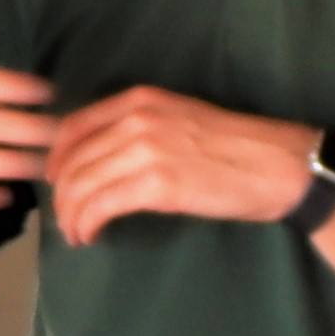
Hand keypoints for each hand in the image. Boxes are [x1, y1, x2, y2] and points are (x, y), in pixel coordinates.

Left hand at [45, 87, 315, 242]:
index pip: (76, 125)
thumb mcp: (183, 121)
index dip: (57, 158)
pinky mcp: (156, 184)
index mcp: (141, 100)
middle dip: (61, 195)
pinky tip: (90, 235)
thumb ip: (143, 130)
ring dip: (71, 215)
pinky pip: (101, 205)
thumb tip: (111, 162)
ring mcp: (145, 150)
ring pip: (81, 185)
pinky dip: (87, 223)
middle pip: (73, 159)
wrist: (278, 165)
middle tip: (65, 219)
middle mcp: (136, 119)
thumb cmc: (240, 148)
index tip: (56, 182)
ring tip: (76, 234)